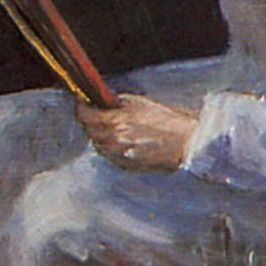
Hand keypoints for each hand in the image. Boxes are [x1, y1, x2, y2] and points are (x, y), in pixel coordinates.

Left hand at [77, 94, 196, 172]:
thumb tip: (103, 100)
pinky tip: (121, 138)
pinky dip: (109, 146)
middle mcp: (113, 140)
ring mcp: (117, 155)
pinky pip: (108, 154)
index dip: (81, 105)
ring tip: (110, 125)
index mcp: (116, 122)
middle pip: (89, 130)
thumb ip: (118, 102)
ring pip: (97, 144)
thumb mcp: (141, 103)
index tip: (83, 100)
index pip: (85, 114)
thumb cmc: (166, 121)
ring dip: (99, 133)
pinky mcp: (124, 165)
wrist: (184, 144)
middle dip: (90, 119)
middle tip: (96, 111)